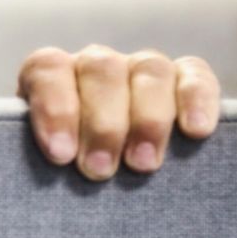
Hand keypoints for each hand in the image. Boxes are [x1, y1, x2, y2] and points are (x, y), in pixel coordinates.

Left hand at [18, 46, 218, 180]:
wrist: (101, 174)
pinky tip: (196, 131)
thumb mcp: (44, 160)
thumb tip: (42, 170)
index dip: (54, 107)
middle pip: (101, 70)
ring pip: (149, 69)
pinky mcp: (185, 79)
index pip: (49, 70)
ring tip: (142, 165)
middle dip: (102, 123)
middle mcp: (96, 64)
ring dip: (148, 119)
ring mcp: (141, 68)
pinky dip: (197, 99)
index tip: (59, 155)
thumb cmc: (66, 172)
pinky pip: (195, 75)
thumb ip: (40, 153)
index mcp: (52, 74)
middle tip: (99, 170)